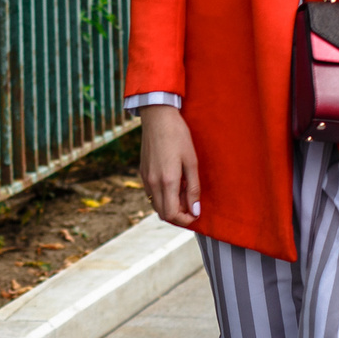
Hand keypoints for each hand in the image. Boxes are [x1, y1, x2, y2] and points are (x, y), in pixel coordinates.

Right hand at [139, 106, 202, 228]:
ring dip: (170, 206)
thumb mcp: (192, 162)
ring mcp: (146, 178)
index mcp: (167, 181)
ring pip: (156, 205)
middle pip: (163, 214)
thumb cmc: (178, 136)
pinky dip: (163, 196)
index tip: (196, 213)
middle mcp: (153, 183)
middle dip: (178, 215)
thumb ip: (193, 188)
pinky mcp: (142, 172)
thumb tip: (195, 211)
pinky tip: (174, 182)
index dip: (185, 220)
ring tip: (184, 191)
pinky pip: (152, 194)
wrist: (158, 117)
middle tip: (192, 205)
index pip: (172, 214)